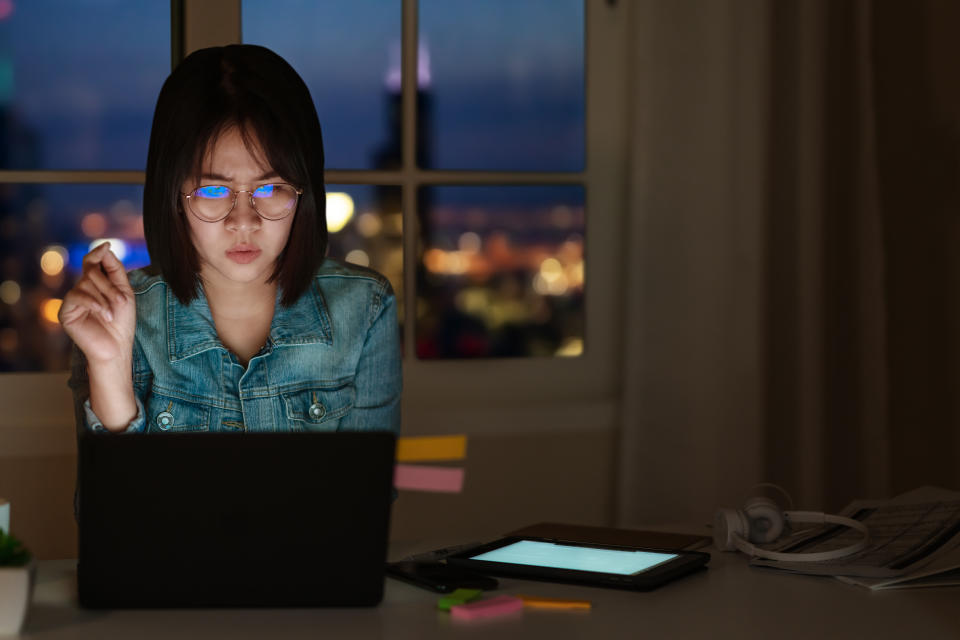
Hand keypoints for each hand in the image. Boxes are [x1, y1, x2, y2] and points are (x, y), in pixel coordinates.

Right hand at [58, 242, 135, 364]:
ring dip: (105, 296)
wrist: (116, 347)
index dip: (97, 253)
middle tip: (122, 302)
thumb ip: (115, 270)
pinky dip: (94, 303)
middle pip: (91, 272)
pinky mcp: (65, 311)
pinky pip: (77, 296)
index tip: (107, 245)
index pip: (92, 262)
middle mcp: (81, 289)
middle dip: (110, 285)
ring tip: (113, 312)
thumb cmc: (122, 322)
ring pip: (86, 283)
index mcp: (95, 284)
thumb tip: (104, 246)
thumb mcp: (124, 292)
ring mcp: (72, 300)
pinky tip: (104, 314)